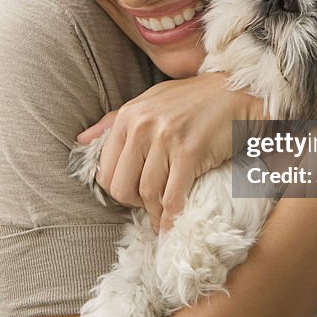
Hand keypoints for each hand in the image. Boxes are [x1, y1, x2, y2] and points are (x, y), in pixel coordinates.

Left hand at [78, 72, 262, 231]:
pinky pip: (173, 196)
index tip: (133, 194)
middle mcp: (142, 126)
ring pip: (147, 194)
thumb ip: (113, 122)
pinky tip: (172, 223)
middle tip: (148, 206)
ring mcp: (166, 139)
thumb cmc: (192, 100)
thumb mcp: (148, 101)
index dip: (117, 189)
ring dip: (154, 212)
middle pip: (122, 186)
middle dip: (133, 204)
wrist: (236, 93)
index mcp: (128, 116)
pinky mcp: (189, 153)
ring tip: (161, 216)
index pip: (105, 169)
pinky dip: (170, 216)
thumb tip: (80, 140)